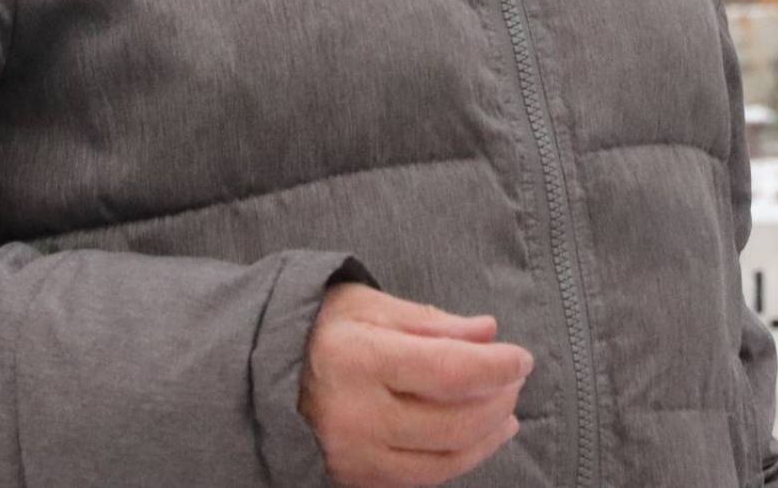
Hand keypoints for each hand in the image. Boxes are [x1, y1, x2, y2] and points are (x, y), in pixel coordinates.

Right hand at [299, 284, 531, 486]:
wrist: (255, 373)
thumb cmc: (319, 329)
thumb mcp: (371, 306)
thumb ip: (431, 322)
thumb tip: (488, 333)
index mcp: (361, 360)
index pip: (448, 371)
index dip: (496, 367)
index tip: (522, 357)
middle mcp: (357, 415)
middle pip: (452, 422)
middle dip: (497, 400)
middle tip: (514, 378)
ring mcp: (354, 455)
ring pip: (442, 460)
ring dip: (485, 437)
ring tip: (506, 412)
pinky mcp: (353, 478)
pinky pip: (419, 479)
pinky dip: (456, 460)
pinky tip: (475, 438)